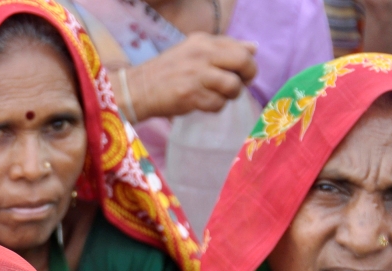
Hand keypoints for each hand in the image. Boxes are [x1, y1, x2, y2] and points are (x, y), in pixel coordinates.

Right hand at [125, 33, 257, 119]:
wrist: (138, 89)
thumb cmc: (167, 72)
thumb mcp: (193, 52)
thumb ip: (223, 49)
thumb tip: (253, 48)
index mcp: (203, 41)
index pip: (240, 47)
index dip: (246, 63)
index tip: (239, 73)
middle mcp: (202, 54)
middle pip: (243, 62)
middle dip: (247, 77)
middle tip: (237, 86)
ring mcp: (196, 74)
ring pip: (233, 86)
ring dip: (230, 96)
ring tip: (218, 96)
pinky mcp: (191, 95)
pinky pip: (217, 104)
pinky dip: (215, 107)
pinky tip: (203, 104)